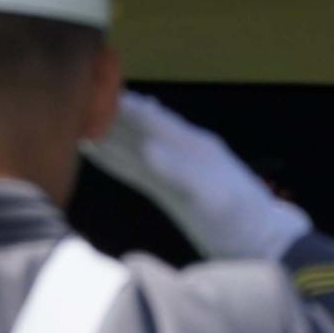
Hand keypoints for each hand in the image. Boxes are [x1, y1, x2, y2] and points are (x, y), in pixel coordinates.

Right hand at [81, 91, 311, 258]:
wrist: (261, 243)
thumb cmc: (240, 220)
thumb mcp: (212, 198)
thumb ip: (180, 172)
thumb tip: (147, 148)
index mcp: (192, 146)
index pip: (151, 118)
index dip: (122, 105)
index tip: (93, 89)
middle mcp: (180, 150)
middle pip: (137, 126)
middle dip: (108, 112)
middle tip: (72, 98)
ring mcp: (173, 168)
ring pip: (131, 144)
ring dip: (105, 133)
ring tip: (74, 122)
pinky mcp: (168, 188)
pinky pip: (133, 166)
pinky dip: (112, 157)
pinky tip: (97, 152)